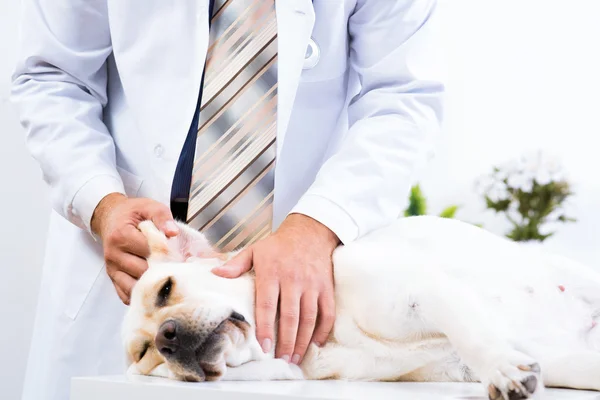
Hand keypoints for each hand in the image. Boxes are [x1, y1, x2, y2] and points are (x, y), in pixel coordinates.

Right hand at [91, 193, 178, 303]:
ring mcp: (112, 268)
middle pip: (142, 271)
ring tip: (169, 279)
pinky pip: (125, 295)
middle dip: (162, 271)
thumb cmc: (133, 213)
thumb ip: (162, 217)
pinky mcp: (113, 278)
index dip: (167, 253)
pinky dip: (141, 294)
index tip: (181, 256)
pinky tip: (154, 289)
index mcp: (121, 235)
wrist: (110, 217)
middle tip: (179, 270)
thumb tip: (173, 233)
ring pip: (134, 286)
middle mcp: (114, 254)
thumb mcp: (149, 207)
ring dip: (153, 286)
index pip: (148, 250)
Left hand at [212, 213, 339, 364]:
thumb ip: (236, 264)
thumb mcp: (255, 250)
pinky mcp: (326, 287)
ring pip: (310, 318)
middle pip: (290, 316)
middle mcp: (294, 279)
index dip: (266, 327)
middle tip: (282, 360)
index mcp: (272, 272)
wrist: (310, 231)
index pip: (268, 305)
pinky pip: (327, 312)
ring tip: (296, 358)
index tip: (264, 346)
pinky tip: (316, 344)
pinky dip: (323, 330)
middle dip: (286, 341)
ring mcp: (312, 284)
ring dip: (303, 341)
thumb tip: (215, 273)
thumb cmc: (279, 244)